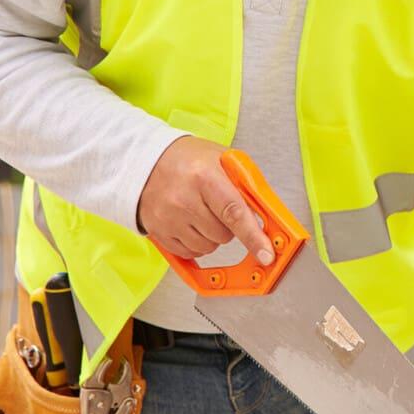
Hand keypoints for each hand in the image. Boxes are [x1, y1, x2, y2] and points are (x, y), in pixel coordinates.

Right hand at [138, 136, 275, 265]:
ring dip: (212, 235)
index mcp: (204, 177)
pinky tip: (190, 222)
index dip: (253, 237)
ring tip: (201, 212)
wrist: (145, 161)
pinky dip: (196, 242)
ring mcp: (168, 219)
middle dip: (229, 226)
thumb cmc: (188, 159)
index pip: (235, 213)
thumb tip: (268, 215)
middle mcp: (184, 200)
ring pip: (208, 247)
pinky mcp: (158, 232)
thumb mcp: (223, 160)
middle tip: (218, 207)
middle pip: (223, 235)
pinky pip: (190, 252)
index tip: (266, 254)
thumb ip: (247, 186)